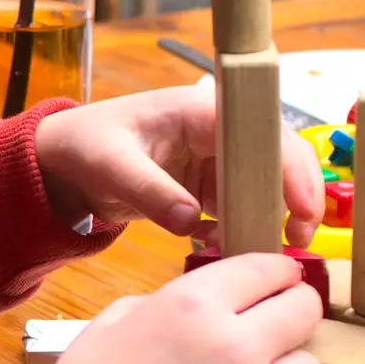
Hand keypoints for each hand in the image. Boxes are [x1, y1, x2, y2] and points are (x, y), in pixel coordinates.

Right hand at [21, 253, 327, 363]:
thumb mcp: (115, 318)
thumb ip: (167, 303)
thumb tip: (201, 309)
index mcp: (194, 302)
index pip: (269, 268)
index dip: (277, 272)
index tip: (279, 281)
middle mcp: (234, 343)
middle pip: (306, 311)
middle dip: (294, 313)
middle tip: (275, 328)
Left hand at [33, 85, 323, 248]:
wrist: (62, 161)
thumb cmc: (84, 146)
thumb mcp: (110, 166)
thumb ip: (150, 191)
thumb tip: (191, 220)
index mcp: (201, 111)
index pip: (263, 134)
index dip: (290, 170)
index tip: (303, 210)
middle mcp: (216, 132)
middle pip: (275, 159)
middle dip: (294, 198)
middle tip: (295, 241)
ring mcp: (213, 159)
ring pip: (260, 187)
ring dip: (264, 218)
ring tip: (262, 252)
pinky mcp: (203, 186)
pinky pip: (234, 208)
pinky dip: (235, 228)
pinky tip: (222, 246)